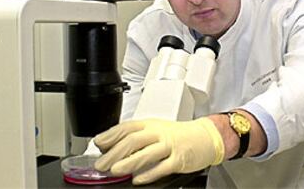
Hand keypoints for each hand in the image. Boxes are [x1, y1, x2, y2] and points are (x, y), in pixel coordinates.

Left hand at [93, 117, 224, 184]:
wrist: (204, 136)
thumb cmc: (178, 134)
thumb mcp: (155, 129)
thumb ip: (135, 136)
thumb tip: (110, 145)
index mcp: (150, 124)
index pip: (128, 127)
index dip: (111, 134)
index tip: (98, 143)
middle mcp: (158, 133)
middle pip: (134, 140)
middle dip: (115, 152)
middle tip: (101, 164)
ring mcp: (169, 145)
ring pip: (147, 153)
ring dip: (129, 162)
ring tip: (115, 170)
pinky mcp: (179, 159)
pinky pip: (162, 167)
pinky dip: (149, 173)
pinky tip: (138, 179)